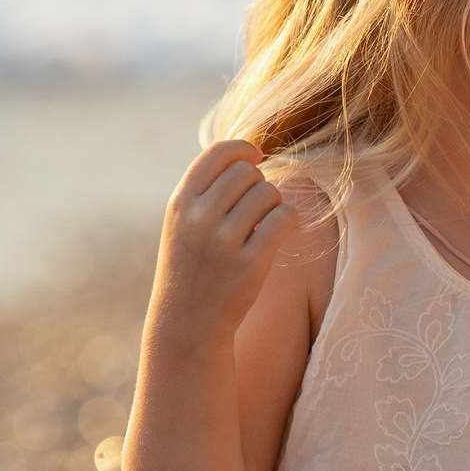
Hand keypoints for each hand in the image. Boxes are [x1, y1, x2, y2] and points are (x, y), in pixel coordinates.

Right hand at [149, 140, 298, 344]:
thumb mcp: (183, 223)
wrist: (187, 321)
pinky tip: (280, 230)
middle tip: (257, 204)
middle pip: (247, 173)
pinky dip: (289, 219)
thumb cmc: (192, 265)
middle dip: (259, 182)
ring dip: (275, 203)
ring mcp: (224, 241)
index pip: (217, 153)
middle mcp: (199, 218)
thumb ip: (206, 190)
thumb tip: (248, 153)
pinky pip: (285, 217)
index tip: (257, 156)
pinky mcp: (250, 263)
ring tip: (264, 222)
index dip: (243, 149)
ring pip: (269, 193)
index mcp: (180, 203)